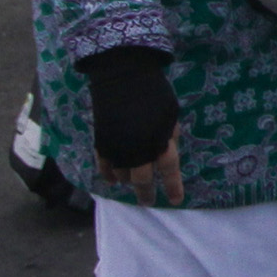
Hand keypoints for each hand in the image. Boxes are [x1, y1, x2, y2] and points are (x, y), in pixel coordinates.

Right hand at [81, 46, 180, 202]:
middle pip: (142, 180)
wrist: (122, 74)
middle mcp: (139, 148)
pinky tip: (113, 180)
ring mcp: (118, 147)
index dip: (173, 187)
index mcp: (161, 140)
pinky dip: (108, 175)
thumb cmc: (153, 91)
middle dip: (146, 194)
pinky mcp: (101, 141)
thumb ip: (169, 135)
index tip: (175, 200)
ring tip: (132, 185)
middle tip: (148, 202)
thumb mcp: (171, 113)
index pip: (169, 171)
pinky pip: (103, 166)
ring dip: (128, 182)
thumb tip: (165, 152)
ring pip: (122, 176)